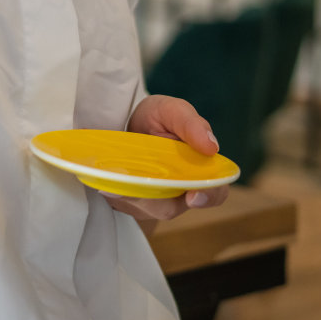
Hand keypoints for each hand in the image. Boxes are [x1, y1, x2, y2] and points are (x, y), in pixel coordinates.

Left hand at [102, 95, 229, 223]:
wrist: (123, 121)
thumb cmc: (156, 117)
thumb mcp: (171, 111)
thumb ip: (190, 124)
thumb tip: (211, 146)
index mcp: (199, 171)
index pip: (214, 193)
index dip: (208, 196)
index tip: (193, 196)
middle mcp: (178, 192)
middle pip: (170, 207)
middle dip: (151, 199)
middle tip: (132, 184)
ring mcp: (153, 200)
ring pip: (142, 209)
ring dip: (128, 195)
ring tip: (113, 179)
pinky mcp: (129, 202)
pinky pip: (123, 205)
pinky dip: (114, 193)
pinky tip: (106, 182)